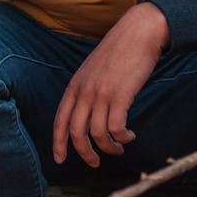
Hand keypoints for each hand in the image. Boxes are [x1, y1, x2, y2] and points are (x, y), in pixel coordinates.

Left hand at [55, 3, 169, 165]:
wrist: (138, 32)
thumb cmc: (119, 51)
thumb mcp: (93, 70)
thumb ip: (87, 90)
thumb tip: (88, 114)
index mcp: (74, 86)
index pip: (60, 120)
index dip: (58, 143)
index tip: (59, 159)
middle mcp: (84, 92)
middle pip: (76, 133)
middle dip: (84, 153)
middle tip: (94, 163)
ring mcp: (101, 94)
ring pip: (97, 134)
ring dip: (109, 147)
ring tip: (119, 147)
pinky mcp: (120, 96)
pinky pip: (116, 127)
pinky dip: (122, 137)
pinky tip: (130, 135)